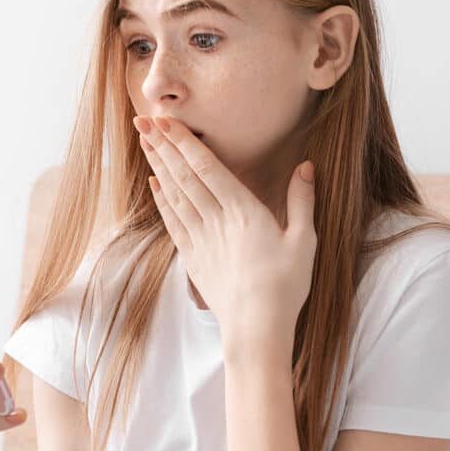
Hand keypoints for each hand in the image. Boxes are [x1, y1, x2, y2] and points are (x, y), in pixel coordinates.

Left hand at [133, 114, 317, 362]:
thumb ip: (301, 201)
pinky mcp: (194, 259)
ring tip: (144, 142)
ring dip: (159, 166)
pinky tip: (155, 184)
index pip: (208, 168)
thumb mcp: (304, 241)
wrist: (256, 330)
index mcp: (244, 211)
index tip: (167, 121)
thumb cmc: (286, 286)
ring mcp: (201, 240)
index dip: (185, 142)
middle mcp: (217, 221)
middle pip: (185, 176)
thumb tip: (306, 166)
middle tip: (143, 120)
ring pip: (175, 195)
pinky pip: (174, 223)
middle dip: (164, 145)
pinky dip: (162, 201)